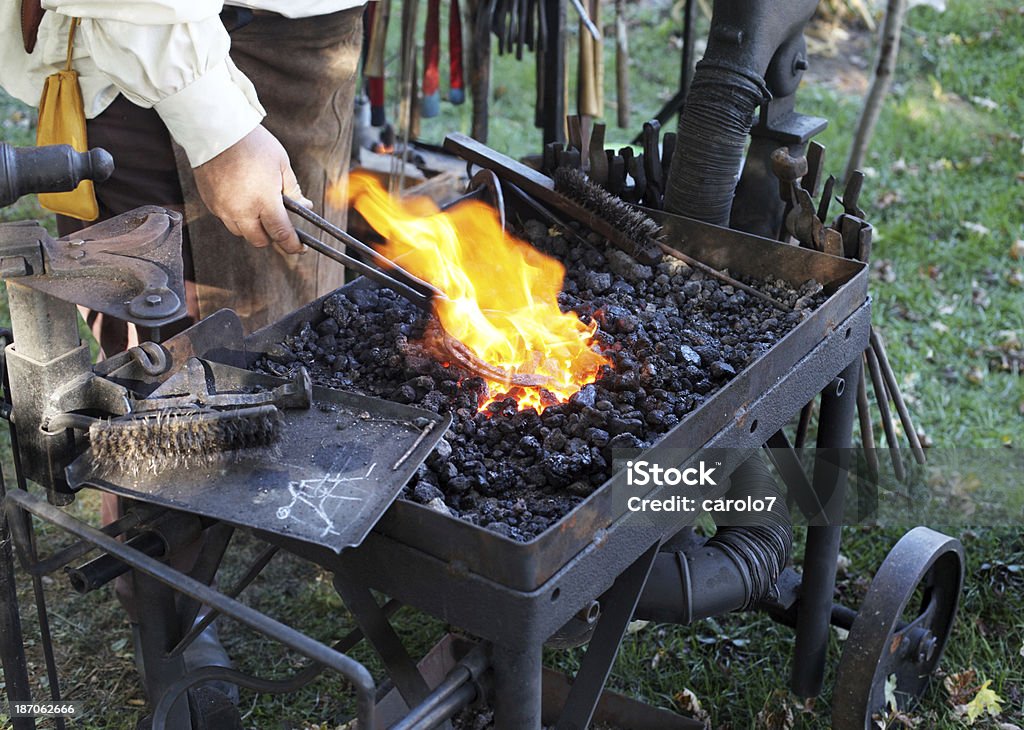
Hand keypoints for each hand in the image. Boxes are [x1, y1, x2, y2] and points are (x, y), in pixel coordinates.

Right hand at [192, 125, 309, 253]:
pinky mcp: (210, 203)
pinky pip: (226, 219)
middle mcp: (242, 210)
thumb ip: (294, 190)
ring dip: (252, 227)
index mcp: (264, 201)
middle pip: (259, 240)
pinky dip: (236, 216)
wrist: (215, 129)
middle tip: (278, 224)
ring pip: (241, 232)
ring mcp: (223, 208)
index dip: (292, 245)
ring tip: (258, 208)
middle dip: (271, 236)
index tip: (299, 248)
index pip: (281, 233)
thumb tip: (306, 207)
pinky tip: (241, 199)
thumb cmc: (253, 143)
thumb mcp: (281, 164)